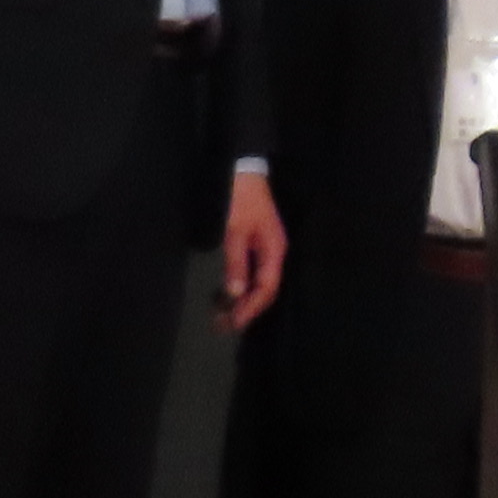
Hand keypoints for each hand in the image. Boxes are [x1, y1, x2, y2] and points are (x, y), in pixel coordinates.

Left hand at [215, 169, 286, 329]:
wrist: (244, 172)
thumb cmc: (240, 200)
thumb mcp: (234, 232)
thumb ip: (236, 263)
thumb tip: (235, 293)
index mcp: (274, 250)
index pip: (267, 287)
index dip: (251, 306)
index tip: (234, 321)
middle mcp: (274, 253)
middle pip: (266, 288)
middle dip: (247, 308)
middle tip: (224, 325)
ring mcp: (267, 249)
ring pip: (260, 282)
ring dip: (243, 299)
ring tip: (223, 315)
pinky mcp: (258, 246)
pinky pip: (254, 273)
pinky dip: (242, 286)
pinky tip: (229, 294)